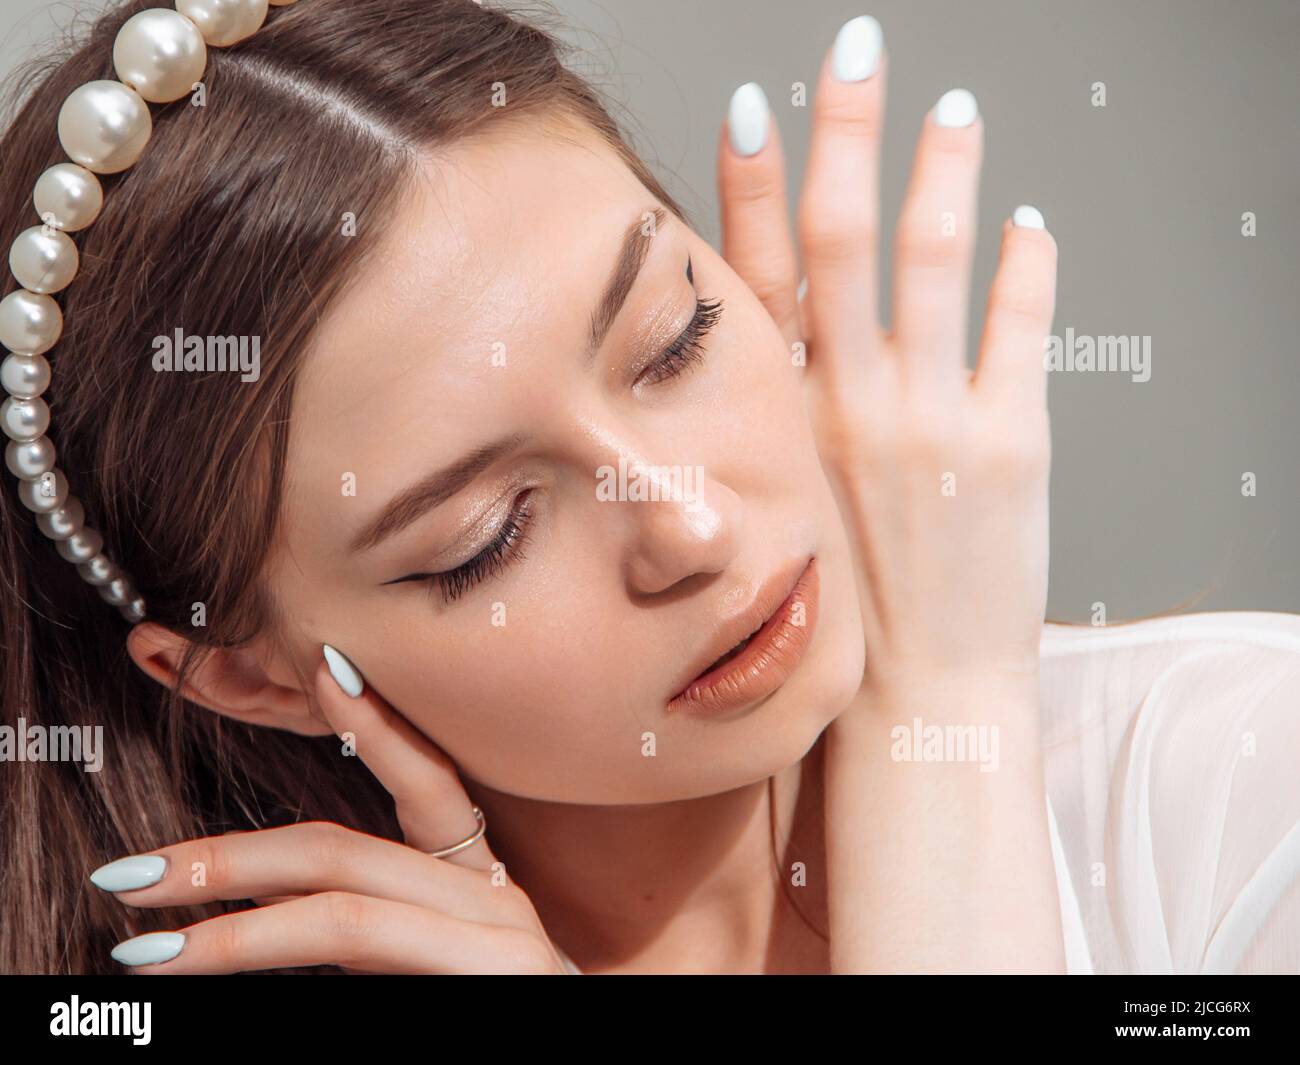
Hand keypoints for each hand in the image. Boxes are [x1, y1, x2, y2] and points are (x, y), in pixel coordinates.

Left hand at [94, 655, 568, 973]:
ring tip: (148, 948)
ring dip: (238, 931)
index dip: (376, 724)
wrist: (599, 1063)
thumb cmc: (499, 1010)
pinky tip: (226, 972)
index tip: (320, 666)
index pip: (431, 785)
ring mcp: (501, 950)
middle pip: (351, 854)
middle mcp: (497, 904)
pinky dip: (292, 974)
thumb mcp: (432, 960)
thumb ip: (370, 921)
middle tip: (134, 875)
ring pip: (350, 919)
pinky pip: (374, 968)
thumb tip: (265, 895)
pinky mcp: (495, 989)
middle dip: (233, 858)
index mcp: (482, 886)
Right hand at [718, 43, 1055, 701]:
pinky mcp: (1008, 444)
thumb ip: (778, 417)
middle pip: (843, 237)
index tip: (749, 106)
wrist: (907, 700)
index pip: (756, 276)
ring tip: (954, 111)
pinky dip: (1028, 264)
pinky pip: (1022, 326)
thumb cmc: (835, 613)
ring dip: (945, 173)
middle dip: (848, 132)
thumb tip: (787, 336)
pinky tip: (1028, 221)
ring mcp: (929, 420)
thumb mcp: (775, 507)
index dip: (750, 185)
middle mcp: (848, 407)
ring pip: (935, 260)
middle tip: (856, 53)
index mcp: (783, 423)